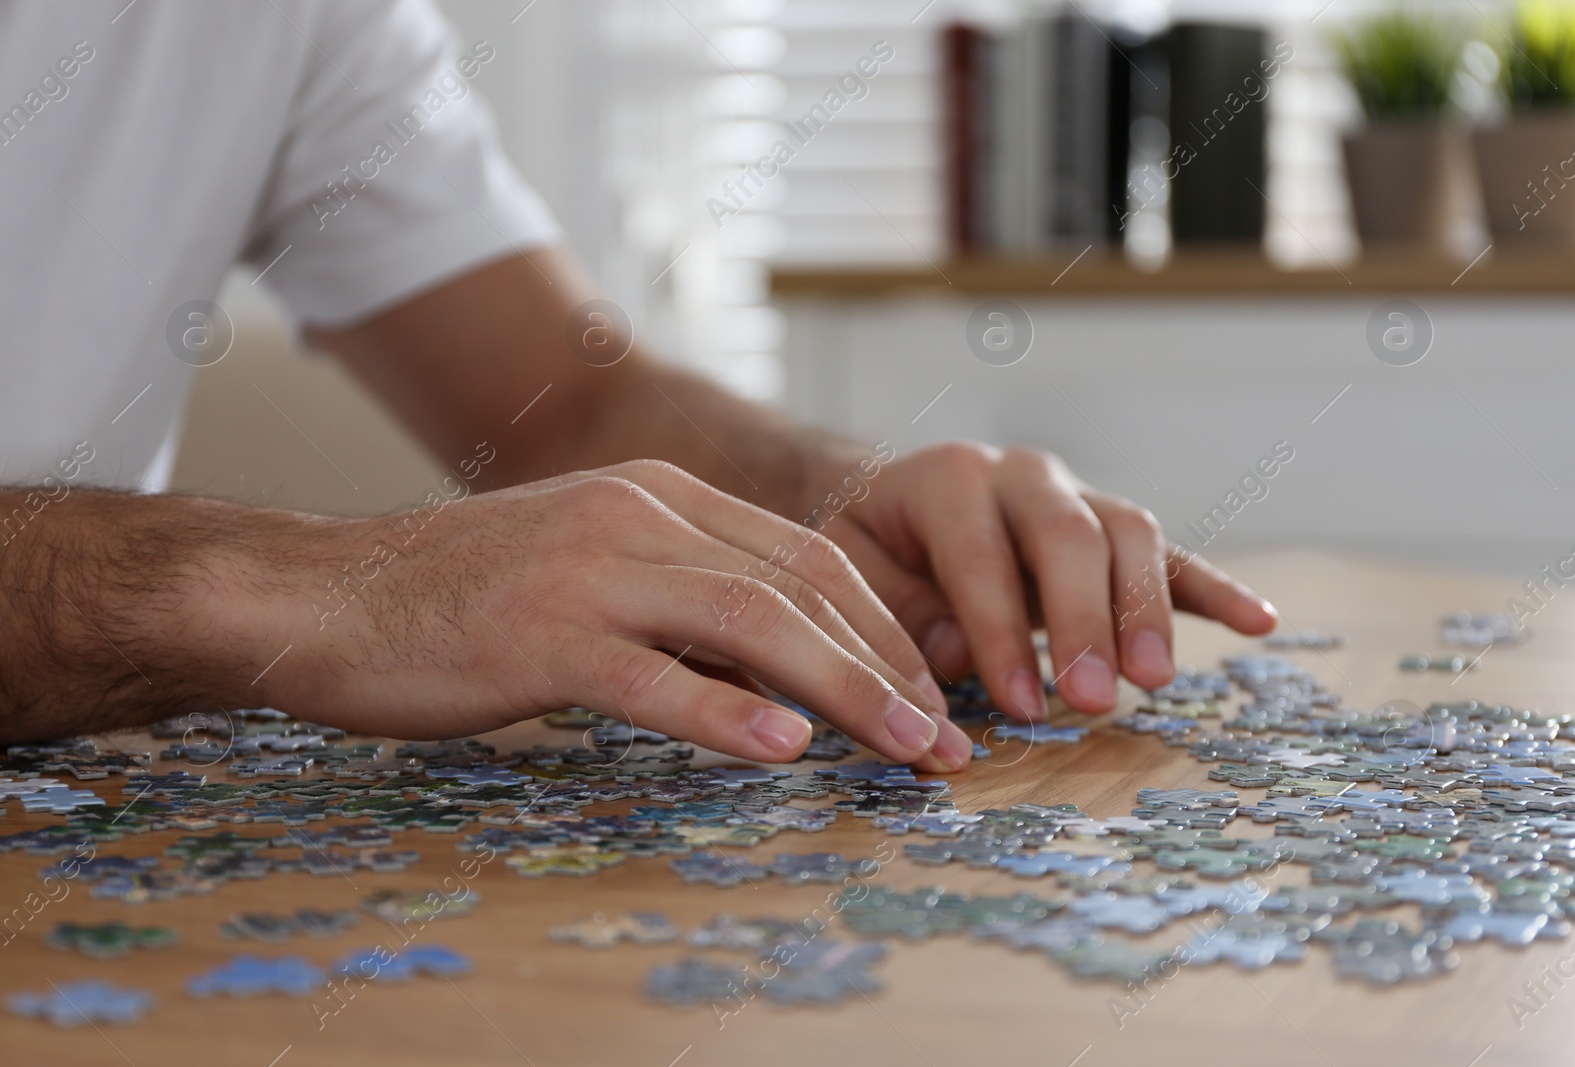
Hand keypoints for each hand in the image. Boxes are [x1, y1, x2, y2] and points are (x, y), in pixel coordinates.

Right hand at [246, 460, 970, 770]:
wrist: (328, 595)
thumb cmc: (466, 596)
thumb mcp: (594, 571)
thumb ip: (683, 604)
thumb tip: (782, 673)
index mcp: (661, 498)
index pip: (805, 555)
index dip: (881, 627)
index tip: (929, 693)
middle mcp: (638, 517)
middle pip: (797, 585)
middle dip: (886, 665)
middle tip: (943, 739)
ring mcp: (590, 570)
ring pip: (750, 620)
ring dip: (842, 689)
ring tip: (905, 748)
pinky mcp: (541, 634)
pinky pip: (652, 674)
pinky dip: (724, 711)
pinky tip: (781, 745)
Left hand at [801, 442, 1276, 719]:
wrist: (885, 501)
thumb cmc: (867, 548)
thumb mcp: (851, 572)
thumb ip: (896, 611)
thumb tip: (956, 658)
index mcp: (950, 480)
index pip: (984, 555)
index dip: (1001, 631)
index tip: (1018, 704)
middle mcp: (1023, 476)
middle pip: (1070, 537)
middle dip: (1083, 622)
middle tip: (1090, 698)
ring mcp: (1078, 498)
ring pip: (1129, 537)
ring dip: (1145, 611)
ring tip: (1153, 681)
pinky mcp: (1112, 533)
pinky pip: (1173, 556)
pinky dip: (1214, 589)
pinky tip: (1259, 622)